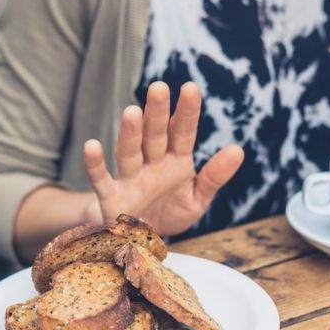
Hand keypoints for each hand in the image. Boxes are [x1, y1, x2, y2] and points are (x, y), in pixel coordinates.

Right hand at [82, 81, 243, 234]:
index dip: (186, 112)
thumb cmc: (171, 212)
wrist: (143, 242)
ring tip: (132, 112)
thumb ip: (215, 176)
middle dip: (156, 113)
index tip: (190, 88)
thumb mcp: (198, 198)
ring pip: (129, 152)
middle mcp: (152, 164)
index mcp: (176, 162)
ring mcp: (130, 179)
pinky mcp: (112, 198)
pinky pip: (101, 179)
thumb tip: (238, 150)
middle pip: (154, 135)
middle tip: (158, 87)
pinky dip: (95, 165)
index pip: (182, 133)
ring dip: (130, 133)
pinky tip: (91, 146)